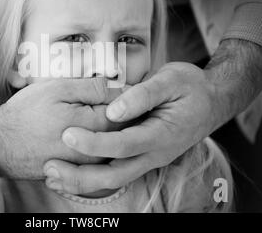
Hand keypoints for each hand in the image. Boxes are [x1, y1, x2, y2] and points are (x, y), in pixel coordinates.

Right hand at [0, 78, 122, 178]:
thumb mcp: (58, 89)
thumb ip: (93, 87)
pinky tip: (88, 130)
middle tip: (116, 98)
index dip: (128, 94)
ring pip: (113, 141)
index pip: (127, 107)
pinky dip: (101, 140)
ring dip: (113, 126)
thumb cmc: (27, 113)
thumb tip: (120, 86)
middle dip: (124, 110)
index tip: (125, 86)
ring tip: (97, 113)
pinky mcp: (81, 170)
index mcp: (93, 123)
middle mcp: (96, 148)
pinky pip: (100, 153)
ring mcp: (89, 162)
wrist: (1, 146)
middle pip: (124, 127)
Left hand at [42, 62, 223, 193]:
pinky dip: (92, 176)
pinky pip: (116, 172)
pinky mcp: (142, 157)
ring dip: (82, 182)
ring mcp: (149, 159)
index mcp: (162, 135)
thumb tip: (112, 110)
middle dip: (80, 176)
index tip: (67, 134)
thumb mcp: (171, 79)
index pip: (123, 144)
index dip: (94, 142)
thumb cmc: (190, 87)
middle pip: (114, 175)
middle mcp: (154, 154)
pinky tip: (70, 172)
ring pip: (113, 180)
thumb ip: (143, 95)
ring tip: (52, 176)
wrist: (211, 101)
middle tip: (50, 168)